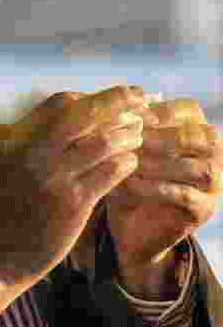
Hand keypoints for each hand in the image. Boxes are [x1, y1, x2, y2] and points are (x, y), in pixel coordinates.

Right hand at [0, 85, 152, 315]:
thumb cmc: (0, 212)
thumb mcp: (8, 169)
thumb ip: (32, 148)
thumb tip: (59, 130)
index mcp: (21, 143)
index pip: (58, 104)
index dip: (88, 97)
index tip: (107, 99)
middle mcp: (37, 154)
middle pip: (83, 115)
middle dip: (115, 100)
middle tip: (139, 97)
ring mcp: (56, 178)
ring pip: (101, 143)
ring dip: (126, 134)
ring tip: (139, 133)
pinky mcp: (73, 204)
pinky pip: (109, 175)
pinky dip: (125, 164)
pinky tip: (130, 163)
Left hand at [107, 98, 222, 298]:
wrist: (129, 222)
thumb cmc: (124, 173)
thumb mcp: (123, 145)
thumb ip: (125, 124)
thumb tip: (113, 104)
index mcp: (195, 128)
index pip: (188, 110)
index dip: (159, 112)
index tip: (129, 116)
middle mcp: (212, 153)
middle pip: (196, 137)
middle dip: (159, 138)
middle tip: (127, 141)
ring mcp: (213, 182)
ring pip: (195, 167)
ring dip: (156, 163)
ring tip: (125, 163)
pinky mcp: (204, 209)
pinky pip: (184, 195)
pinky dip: (155, 188)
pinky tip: (128, 184)